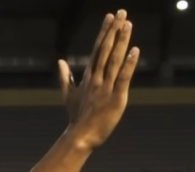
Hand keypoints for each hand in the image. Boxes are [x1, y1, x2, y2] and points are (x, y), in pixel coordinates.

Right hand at [57, 10, 138, 149]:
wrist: (80, 136)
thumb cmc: (77, 116)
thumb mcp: (68, 94)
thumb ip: (65, 77)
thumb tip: (60, 61)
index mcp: (89, 76)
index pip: (97, 49)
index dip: (104, 32)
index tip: (110, 17)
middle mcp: (97, 78)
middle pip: (106, 49)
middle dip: (114, 30)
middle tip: (121, 12)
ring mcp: (106, 87)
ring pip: (114, 60)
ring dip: (121, 41)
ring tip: (128, 24)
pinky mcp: (116, 98)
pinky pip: (123, 78)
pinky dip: (128, 64)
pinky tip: (134, 51)